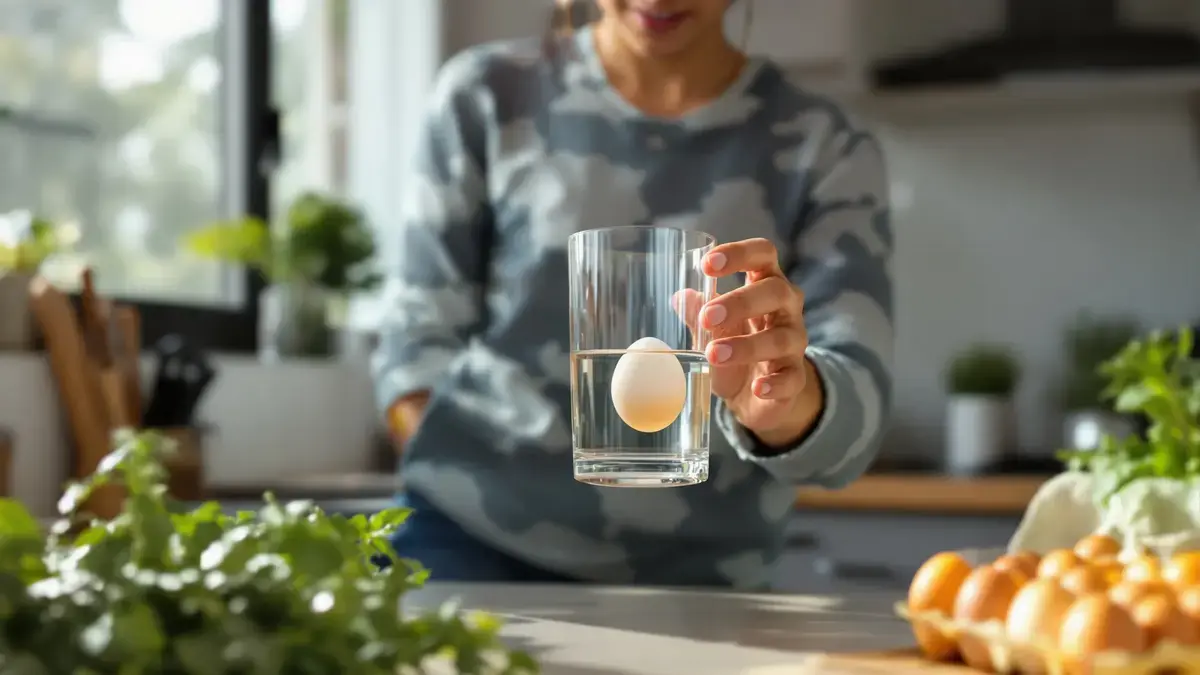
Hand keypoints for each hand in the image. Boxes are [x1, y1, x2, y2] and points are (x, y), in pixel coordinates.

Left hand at [675, 238, 822, 448]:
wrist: (754, 395)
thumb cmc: (734, 347)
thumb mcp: (713, 329)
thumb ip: (699, 312)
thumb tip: (681, 297)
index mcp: (765, 283)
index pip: (763, 254)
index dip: (739, 253)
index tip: (707, 264)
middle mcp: (786, 307)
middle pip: (775, 291)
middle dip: (741, 302)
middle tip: (707, 317)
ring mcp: (795, 342)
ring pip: (781, 337)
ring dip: (747, 346)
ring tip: (715, 355)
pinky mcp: (796, 377)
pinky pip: (792, 377)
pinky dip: (774, 383)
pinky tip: (757, 387)